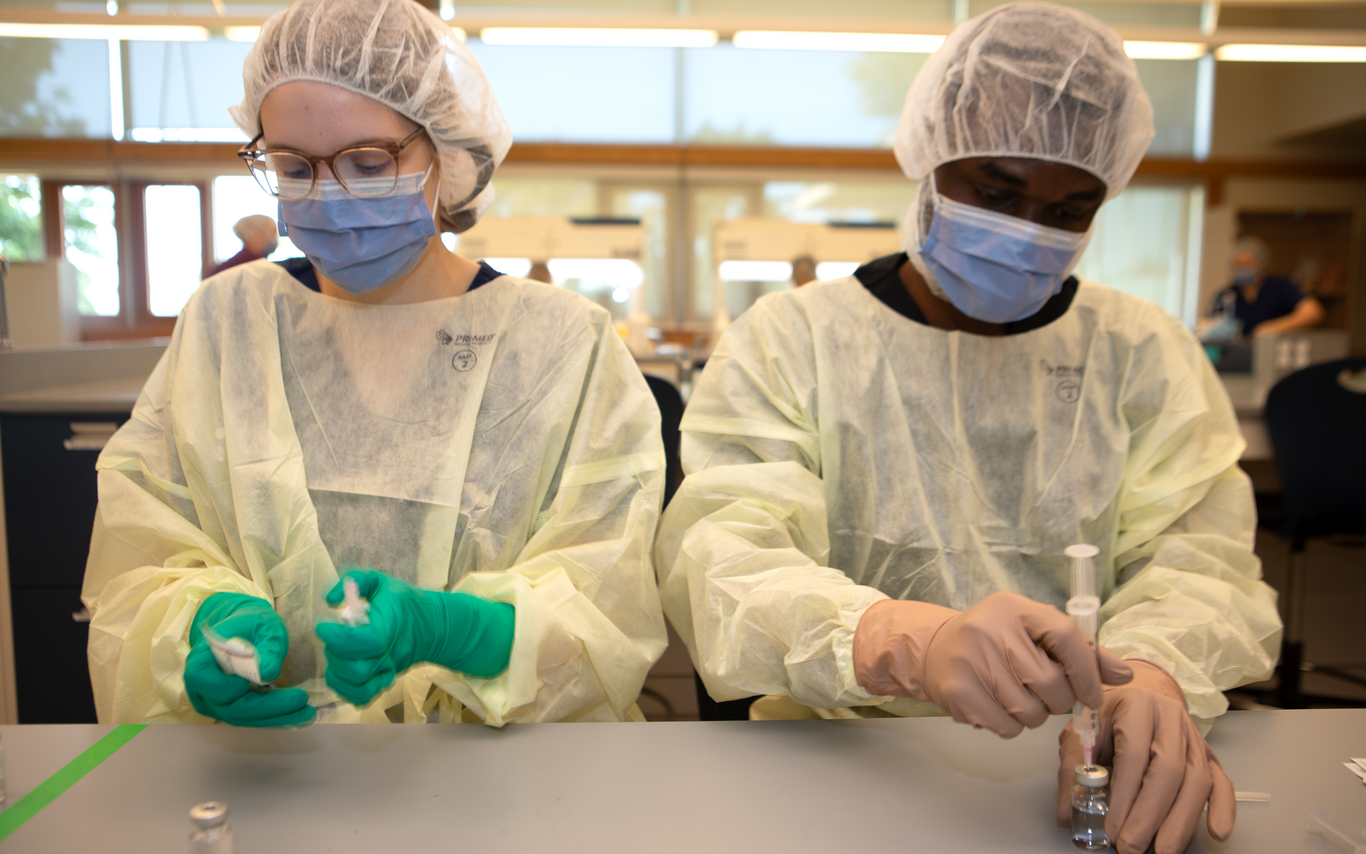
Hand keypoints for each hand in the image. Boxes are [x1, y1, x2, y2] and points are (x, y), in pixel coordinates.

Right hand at [185, 592, 315, 726]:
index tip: (262, 681)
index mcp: (201, 661)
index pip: (211, 686)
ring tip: (306, 713)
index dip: (233, 688)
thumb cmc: (252, 622)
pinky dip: (271, 716)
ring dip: (275, 718)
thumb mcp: (264, 625)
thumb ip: (266, 647)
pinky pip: (248, 716)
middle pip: (231, 708)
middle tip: (302, 703)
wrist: (244, 627)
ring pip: (241, 717)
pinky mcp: (227, 706)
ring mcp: (212, 700)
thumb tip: (269, 673)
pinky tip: (296, 714)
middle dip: (269, 709)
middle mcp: (201, 687)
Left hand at [314, 568, 515, 706]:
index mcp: (391, 627)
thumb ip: (356, 581)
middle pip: (358, 669)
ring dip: (337, 672)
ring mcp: (390, 672)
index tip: (323, 625)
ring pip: (358, 686)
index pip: (366, 642)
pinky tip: (340, 672)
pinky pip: (362, 698)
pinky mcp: (385, 682)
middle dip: (335, 653)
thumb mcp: (381, 582)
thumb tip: (330, 599)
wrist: (432, 626)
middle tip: (332, 637)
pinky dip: (345, 690)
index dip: (338, 637)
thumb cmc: (403, 602)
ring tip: (336, 653)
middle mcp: (392, 655)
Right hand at [853, 592, 1132, 736]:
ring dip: (1034, 715)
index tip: (1093, 696)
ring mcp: (972, 660)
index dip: (1088, 671)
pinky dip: (1011, 726)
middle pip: (1051, 683)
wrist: (935, 649)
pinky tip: (998, 707)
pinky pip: (1007, 726)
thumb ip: (1080, 652)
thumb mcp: (1034, 633)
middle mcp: (991, 629)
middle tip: (1046, 695)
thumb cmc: (996, 641)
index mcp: (1015, 608)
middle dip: (1059, 700)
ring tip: (1018, 698)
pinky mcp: (958, 691)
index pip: (1065, 635)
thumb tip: (1124, 674)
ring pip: (1031, 710)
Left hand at [1056, 660, 1234, 853]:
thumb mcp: (1080, 733)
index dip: (1124, 795)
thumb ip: (1071, 770)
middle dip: (1150, 815)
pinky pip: (1222, 782)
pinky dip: (1223, 809)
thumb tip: (1067, 813)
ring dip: (1181, 821)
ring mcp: (1194, 737)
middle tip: (1132, 847)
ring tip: (1164, 850)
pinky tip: (1216, 833)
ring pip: (1197, 780)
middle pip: (1169, 769)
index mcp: (1136, 705)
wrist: (1135, 696)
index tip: (1113, 829)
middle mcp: (1171, 718)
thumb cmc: (1105, 718)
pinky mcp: (1208, 755)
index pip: (1133, 753)